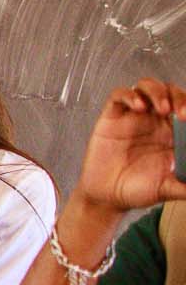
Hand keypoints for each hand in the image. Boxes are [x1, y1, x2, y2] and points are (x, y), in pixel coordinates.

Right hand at [72, 78, 185, 215]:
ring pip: (147, 87)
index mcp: (173, 133)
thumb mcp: (169, 188)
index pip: (185, 108)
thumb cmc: (137, 190)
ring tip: (162, 107)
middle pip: (170, 92)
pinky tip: (137, 106)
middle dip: (179, 97)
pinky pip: (119, 95)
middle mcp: (154, 121)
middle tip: (182, 112)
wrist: (106, 197)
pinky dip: (129, 96)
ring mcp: (133, 117)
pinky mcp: (112, 117)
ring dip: (157, 91)